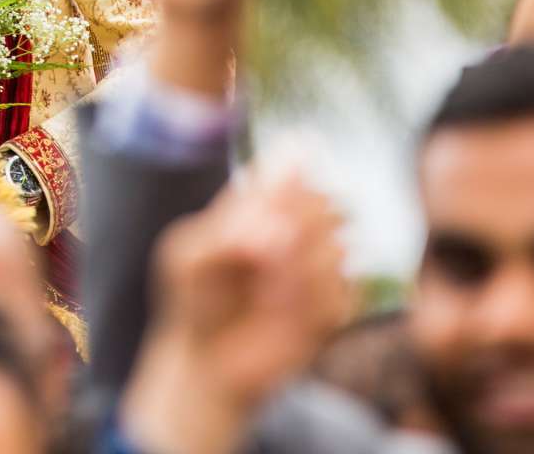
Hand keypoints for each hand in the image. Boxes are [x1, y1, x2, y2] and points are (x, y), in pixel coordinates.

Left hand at [124, 173, 351, 451]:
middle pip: (323, 203)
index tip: (278, 190)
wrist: (206, 361)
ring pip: (337, 248)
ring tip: (266, 290)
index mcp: (258, 207)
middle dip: (300, 221)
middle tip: (266, 247)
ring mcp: (316, 268)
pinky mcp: (332, 308)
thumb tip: (272, 224)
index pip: (288, 173)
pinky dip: (316, 301)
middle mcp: (294, 231)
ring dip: (303, 266)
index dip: (291, 172)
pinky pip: (345, 294)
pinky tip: (284, 313)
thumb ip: (224, 235)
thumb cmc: (191, 300)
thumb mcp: (188, 260)